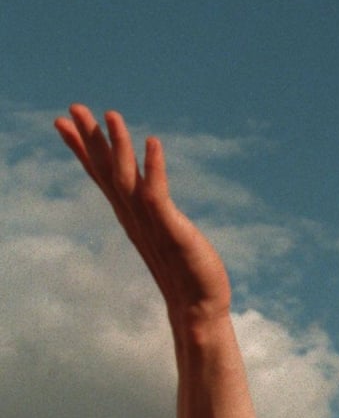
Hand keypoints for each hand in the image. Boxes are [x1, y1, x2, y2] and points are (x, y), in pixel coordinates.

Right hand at [55, 105, 231, 326]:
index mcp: (131, 217)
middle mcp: (135, 218)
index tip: (61, 123)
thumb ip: (154, 218)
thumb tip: (148, 203)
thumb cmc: (186, 276)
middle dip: (90, 139)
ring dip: (118, 146)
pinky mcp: (171, 230)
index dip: (82, 150)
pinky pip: (158, 195)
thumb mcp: (164, 237)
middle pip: (107, 172)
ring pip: (127, 178)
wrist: (198, 310)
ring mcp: (151, 224)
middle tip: (74, 107)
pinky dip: (154, 168)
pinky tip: (152, 142)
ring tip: (111, 114)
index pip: (101, 177)